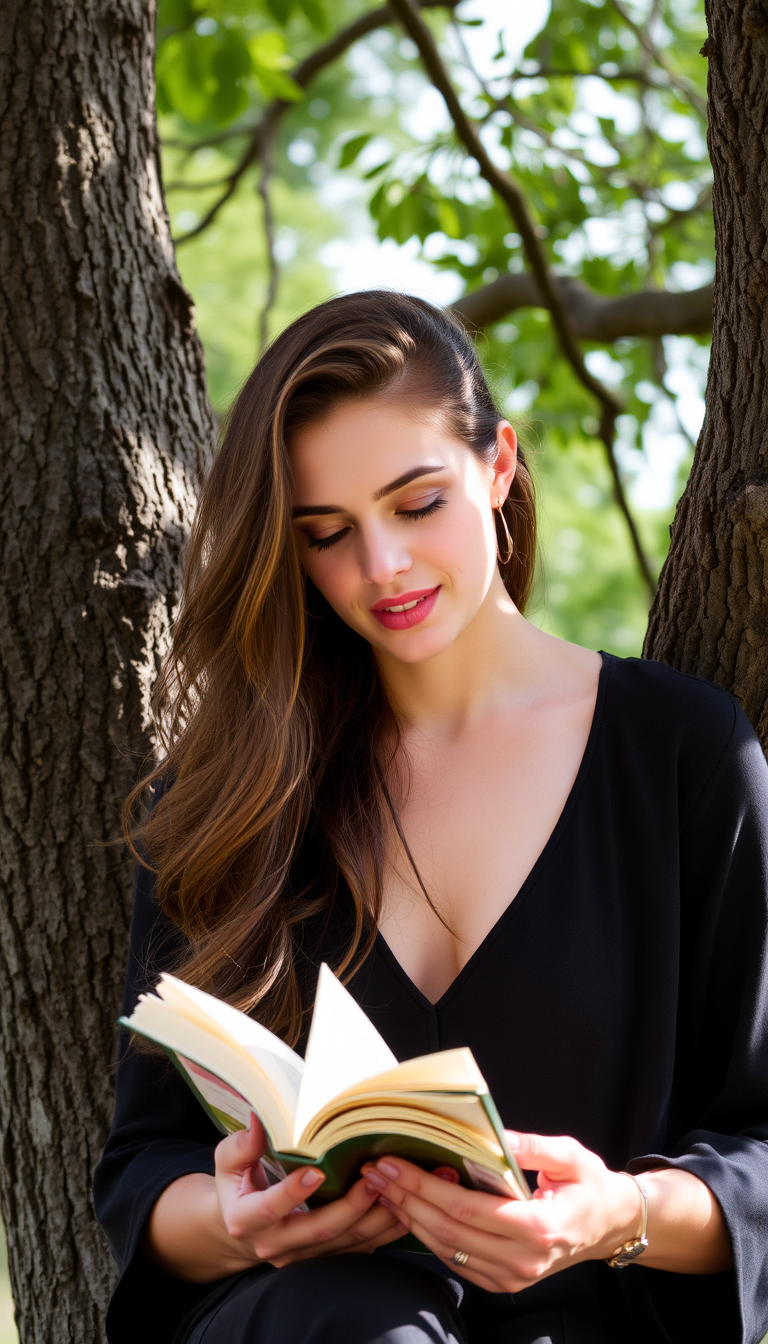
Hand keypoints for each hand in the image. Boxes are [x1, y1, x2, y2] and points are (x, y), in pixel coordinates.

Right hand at [215, 1114, 405, 1267]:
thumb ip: (240, 1146)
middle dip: (350, 1206)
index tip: (317, 1171)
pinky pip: (359, 1251)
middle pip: (318, 1230)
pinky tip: (402, 1209)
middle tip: (372, 1178)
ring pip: (345, 1244)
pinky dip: (382, 1232)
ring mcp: (302, 1258)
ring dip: (373, 1219)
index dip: (293, 1192)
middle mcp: (275, 1246)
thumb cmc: (238, 1185)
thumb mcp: (228, 1163)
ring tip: (394, 1189)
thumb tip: (257, 1121)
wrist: (243, 1227)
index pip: (269, 1209)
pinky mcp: (324, 1260)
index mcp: (246, 1220)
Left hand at [361, 1132, 643, 1293]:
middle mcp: (522, 1258)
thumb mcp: (569, 1155)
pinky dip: (428, 1238)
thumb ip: (532, 1146)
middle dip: (406, 1199)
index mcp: (537, 1226)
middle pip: (448, 1231)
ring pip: (446, 1249)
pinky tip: (409, 1213)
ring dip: (409, 1218)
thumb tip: (496, 1134)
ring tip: (383, 1189)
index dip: (425, 1186)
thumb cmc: (588, 1186)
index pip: (466, 1209)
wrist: (607, 1226)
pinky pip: (456, 1261)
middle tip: (376, 1171)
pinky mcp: (504, 1281)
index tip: (395, 1164)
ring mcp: (512, 1276)